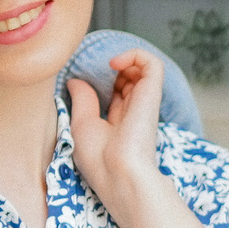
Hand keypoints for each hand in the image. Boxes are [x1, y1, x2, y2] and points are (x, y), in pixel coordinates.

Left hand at [67, 49, 168, 217]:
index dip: (102, 79)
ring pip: (142, 68)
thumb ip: (82, 100)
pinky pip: (152, 63)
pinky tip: (115, 63)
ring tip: (108, 65)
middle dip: (112, 68)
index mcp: (118, 121)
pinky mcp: (152, 93)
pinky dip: (135, 54)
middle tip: (94, 70)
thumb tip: (75, 81)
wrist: (119, 173)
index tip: (84, 75)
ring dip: (125, 58)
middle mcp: (133, 109)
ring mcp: (144, 100)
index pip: (116, 92)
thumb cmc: (98, 158)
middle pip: (129, 77)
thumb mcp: (81, 125)